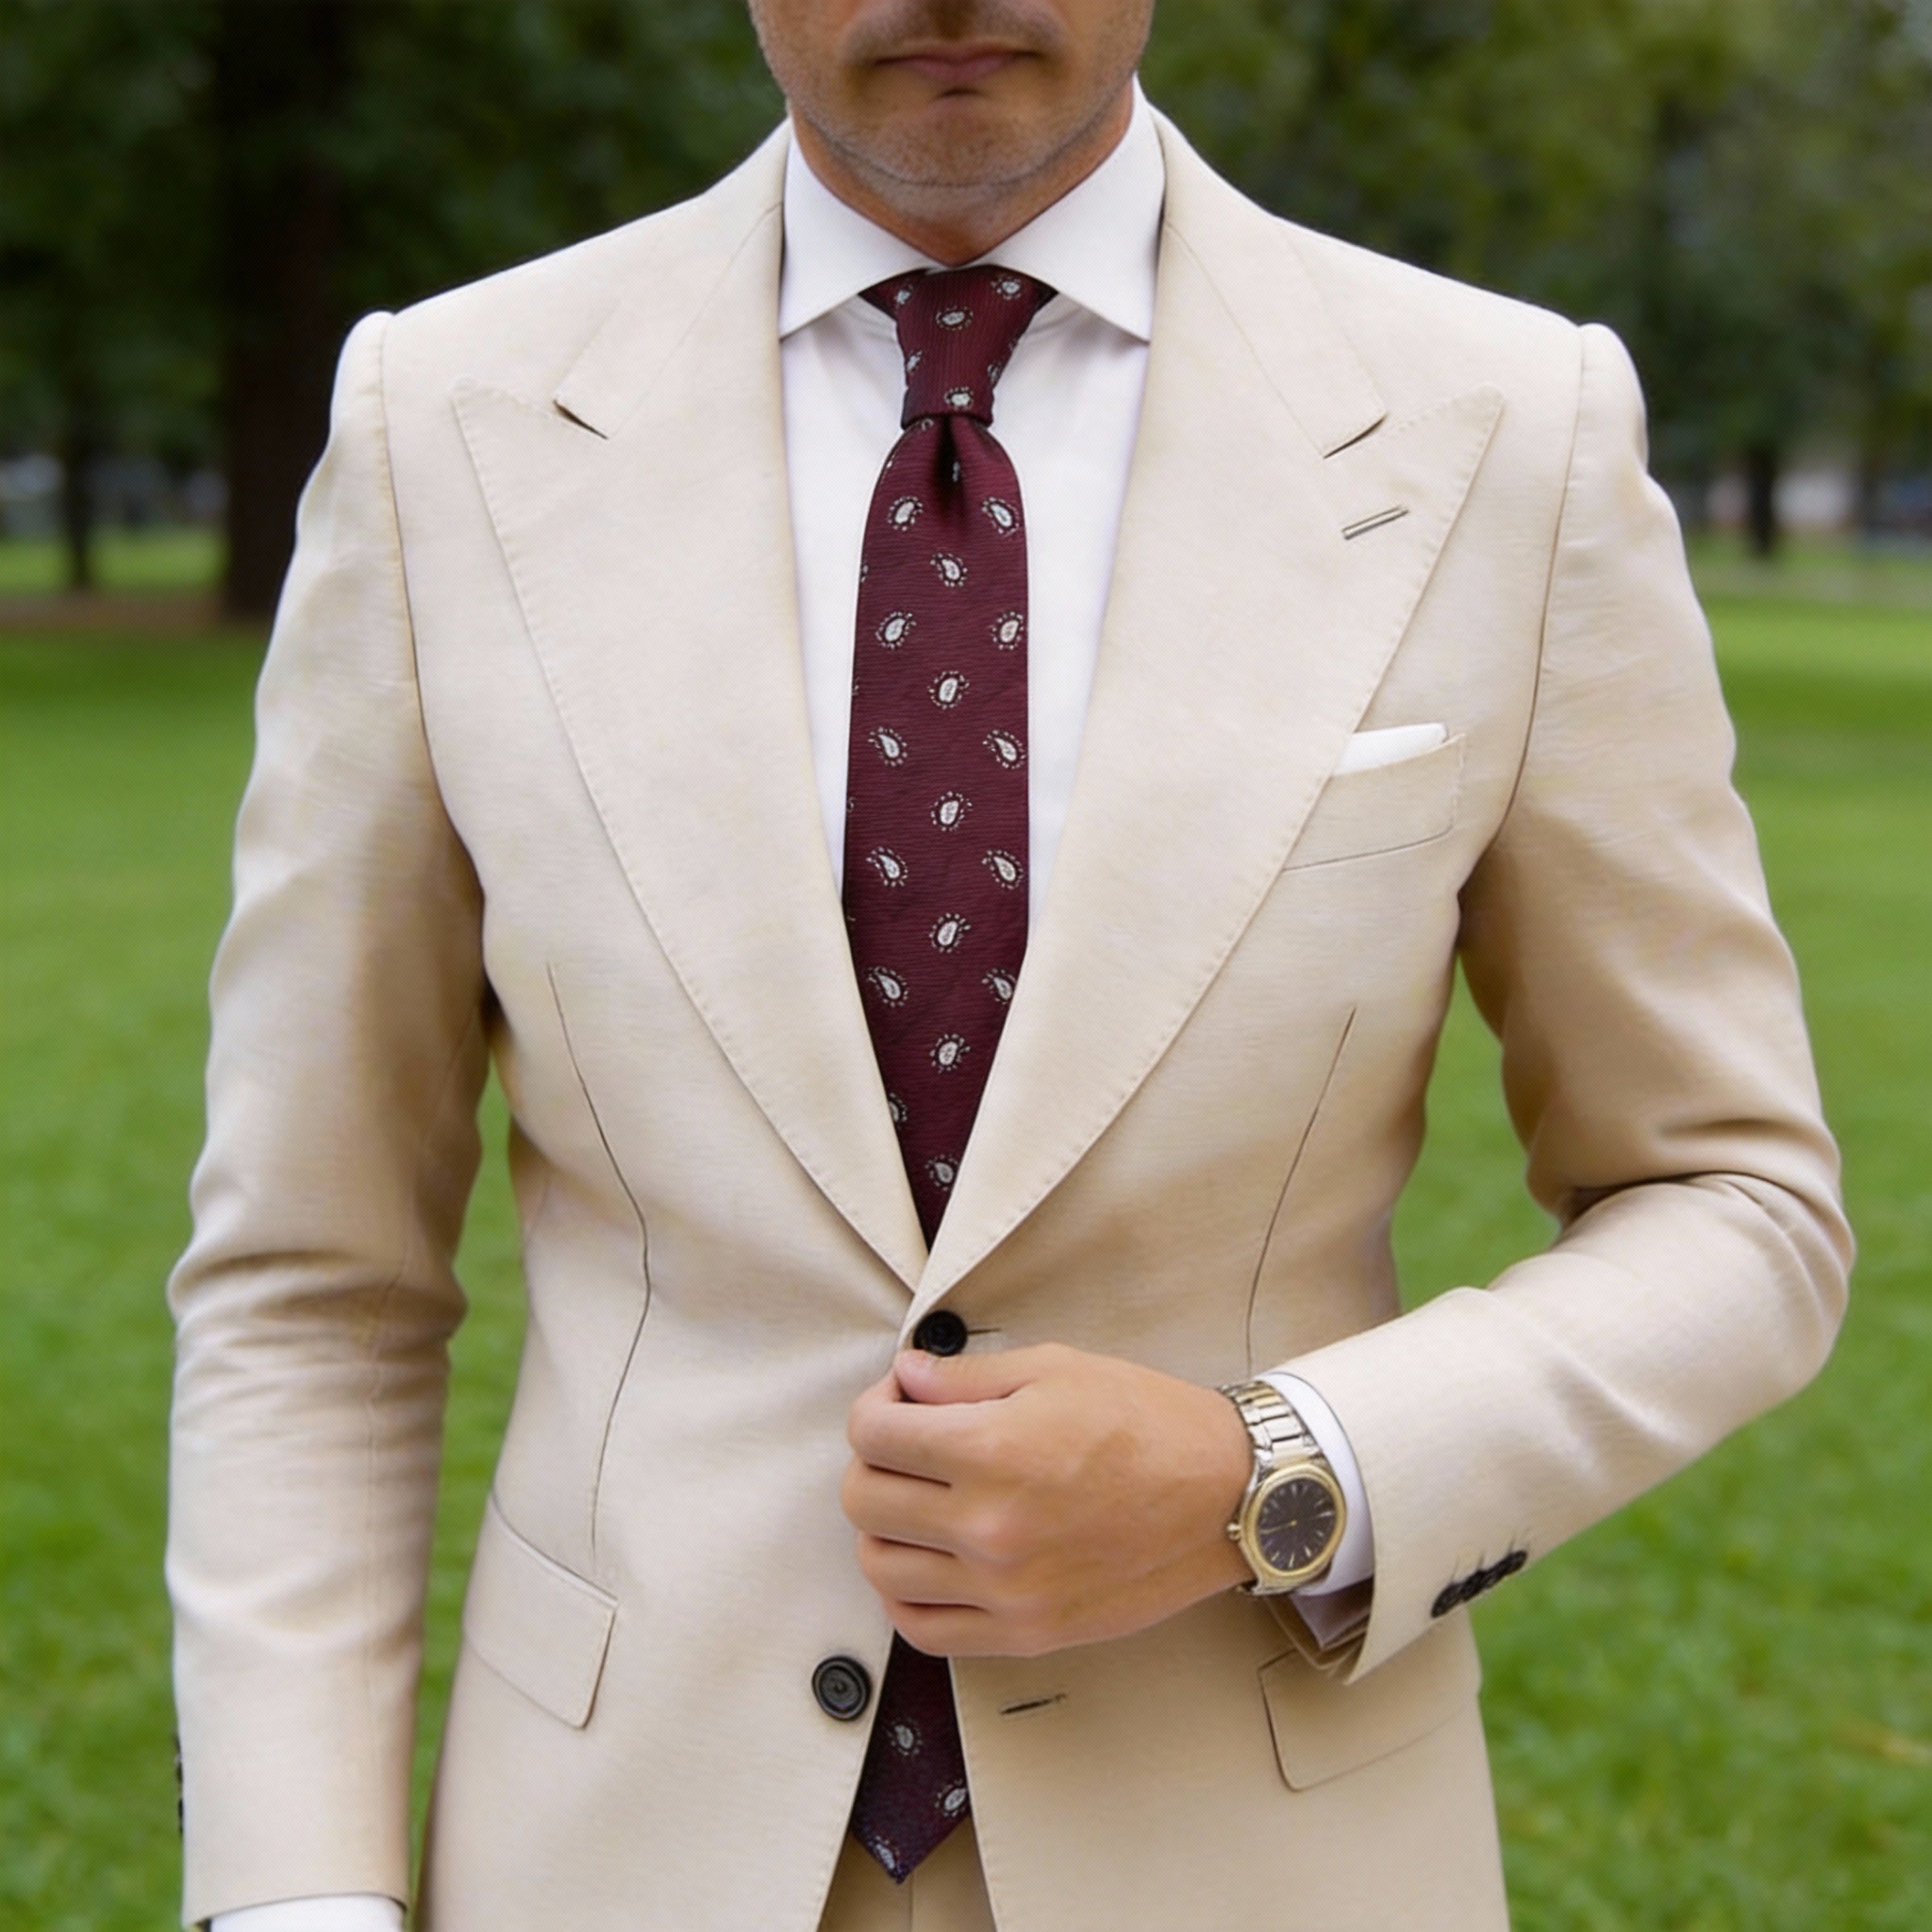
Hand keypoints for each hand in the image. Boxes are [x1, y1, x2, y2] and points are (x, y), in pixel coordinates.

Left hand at [840, 1339, 1255, 1657]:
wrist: (1224, 1496)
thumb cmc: (1147, 1421)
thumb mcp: (1054, 1368)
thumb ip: (963, 1377)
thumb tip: (904, 1380)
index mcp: (992, 1451)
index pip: (872, 1434)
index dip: (876, 1405)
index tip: (902, 1399)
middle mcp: (988, 1528)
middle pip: (863, 1501)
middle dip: (873, 1460)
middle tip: (909, 1443)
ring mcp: (1004, 1591)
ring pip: (881, 1568)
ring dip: (884, 1526)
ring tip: (921, 1500)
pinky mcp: (1025, 1634)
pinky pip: (923, 1629)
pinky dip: (908, 1593)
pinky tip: (930, 1558)